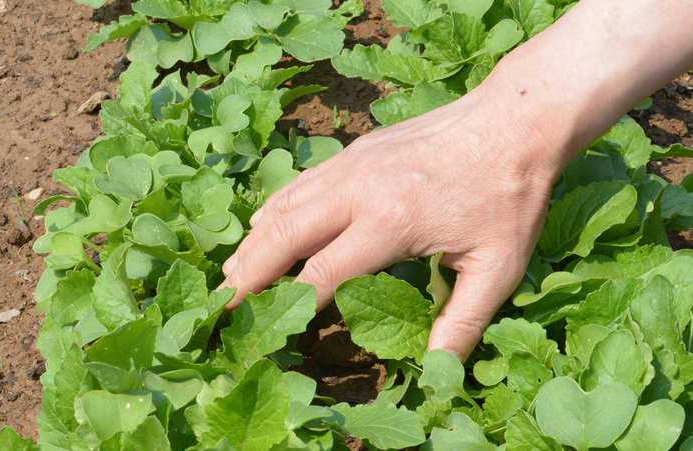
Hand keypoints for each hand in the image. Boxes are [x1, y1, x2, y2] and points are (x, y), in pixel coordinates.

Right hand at [220, 80, 561, 359]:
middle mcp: (359, 190)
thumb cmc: (509, 195)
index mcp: (390, 223)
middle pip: (283, 236)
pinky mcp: (356, 151)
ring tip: (231, 276)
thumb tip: (440, 370)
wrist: (516, 120)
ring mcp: (353, 165)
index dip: (291, 306)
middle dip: (247, 276)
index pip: (321, 273)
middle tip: (221, 308)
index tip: (266, 331)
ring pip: (283, 207)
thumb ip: (462, 321)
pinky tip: (262, 228)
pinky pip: (300, 184)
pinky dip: (274, 209)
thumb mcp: (497, 267)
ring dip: (253, 244)